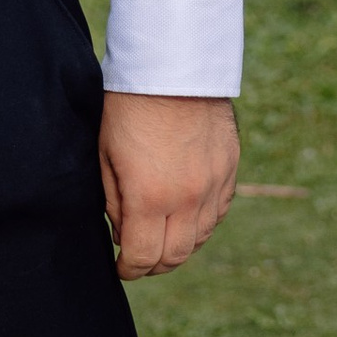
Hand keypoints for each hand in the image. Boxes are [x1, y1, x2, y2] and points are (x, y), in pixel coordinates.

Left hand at [100, 92, 240, 279]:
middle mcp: (188, 198)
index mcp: (150, 197)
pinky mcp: (230, 169)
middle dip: (152, 265)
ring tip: (158, 237)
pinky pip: (218, 213)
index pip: (143, 257)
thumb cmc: (128, 108)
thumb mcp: (105, 157)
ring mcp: (214, 184)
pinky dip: (200, 223)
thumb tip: (123, 234)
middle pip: (175, 256)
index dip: (128, 270)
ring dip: (178, 245)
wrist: (173, 66)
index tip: (121, 267)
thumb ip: (115, 203)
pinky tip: (184, 215)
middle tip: (138, 259)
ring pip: (200, 238)